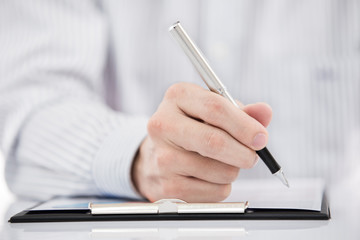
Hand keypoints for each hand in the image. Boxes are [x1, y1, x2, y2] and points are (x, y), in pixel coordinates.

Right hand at [132, 82, 271, 201]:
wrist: (157, 154)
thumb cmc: (191, 127)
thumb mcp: (213, 111)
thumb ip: (241, 112)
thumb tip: (265, 112)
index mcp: (177, 97)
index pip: (215, 108)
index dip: (244, 126)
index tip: (262, 138)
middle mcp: (163, 124)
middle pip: (214, 142)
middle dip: (243, 153)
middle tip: (252, 157)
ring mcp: (162, 157)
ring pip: (219, 171)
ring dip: (232, 171)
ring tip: (222, 163)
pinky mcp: (166, 186)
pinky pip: (213, 192)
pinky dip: (221, 187)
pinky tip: (209, 177)